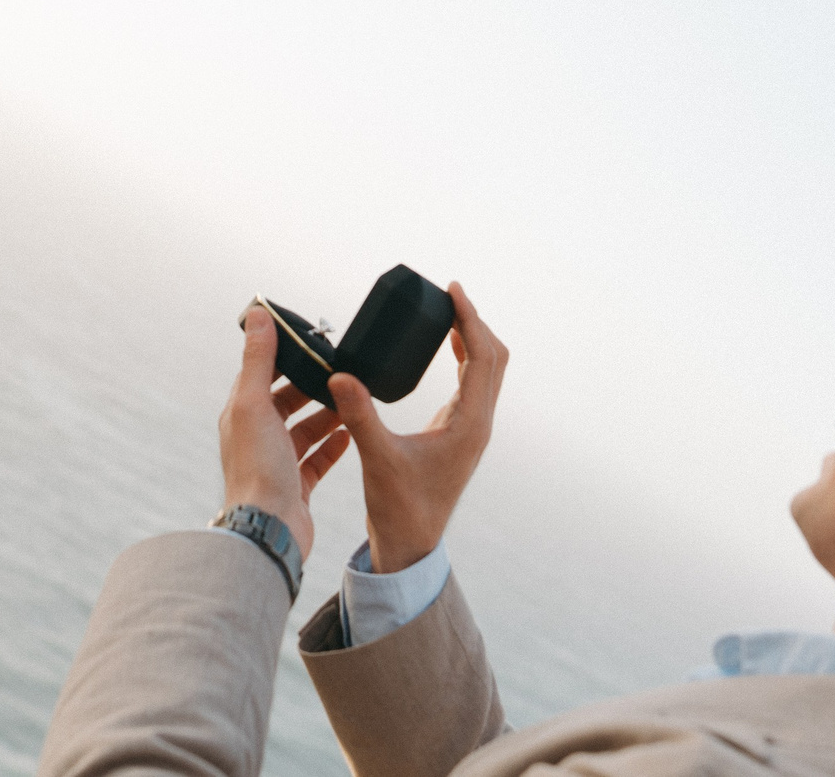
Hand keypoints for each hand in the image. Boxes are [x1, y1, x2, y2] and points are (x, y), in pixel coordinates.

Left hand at [219, 306, 351, 564]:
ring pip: (303, 430)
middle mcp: (255, 438)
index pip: (261, 375)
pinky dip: (333, 445)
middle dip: (310, 386)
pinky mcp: (296, 486)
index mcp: (242, 416)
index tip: (312, 342)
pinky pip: (316, 459)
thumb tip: (257, 313)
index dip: (284, 357)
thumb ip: (258, 359)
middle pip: (285, 402)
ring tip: (350, 398)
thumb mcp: (256, 404)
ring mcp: (276, 464)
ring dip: (326, 414)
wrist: (270, 530)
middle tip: (340, 370)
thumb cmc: (259, 468)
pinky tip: (351, 433)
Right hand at [327, 283, 507, 573]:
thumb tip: (339, 375)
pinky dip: (465, 358)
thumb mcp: (377, 459)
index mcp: (470, 425)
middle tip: (448, 295)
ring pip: (487, 371)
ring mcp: (472, 428)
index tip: (453, 289)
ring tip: (448, 312)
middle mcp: (478, 423)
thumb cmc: (400, 508)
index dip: (470, 319)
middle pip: (494, 358)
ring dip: (473, 339)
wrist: (412, 545)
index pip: (483, 357)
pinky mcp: (460, 432)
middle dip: (475, 322)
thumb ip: (359, 416)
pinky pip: (473, 384)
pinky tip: (447, 348)